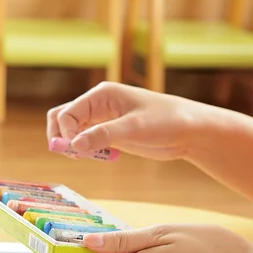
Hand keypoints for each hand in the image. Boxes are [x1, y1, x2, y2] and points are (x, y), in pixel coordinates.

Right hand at [47, 82, 206, 160]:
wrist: (190, 130)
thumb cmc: (167, 121)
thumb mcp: (134, 128)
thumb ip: (103, 135)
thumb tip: (74, 145)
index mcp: (101, 95)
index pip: (67, 113)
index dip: (65, 133)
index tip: (76, 151)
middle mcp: (98, 104)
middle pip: (62, 118)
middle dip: (61, 137)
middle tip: (73, 155)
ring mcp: (103, 119)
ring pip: (72, 130)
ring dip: (72, 145)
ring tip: (86, 157)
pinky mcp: (111, 132)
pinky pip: (87, 140)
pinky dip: (86, 150)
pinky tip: (105, 157)